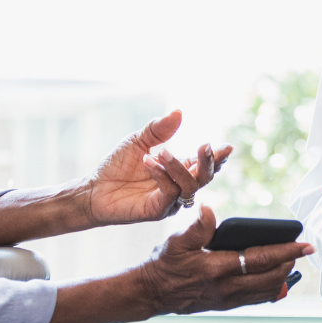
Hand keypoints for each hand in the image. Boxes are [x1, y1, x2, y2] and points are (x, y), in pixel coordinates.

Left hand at [85, 111, 230, 226]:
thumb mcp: (138, 141)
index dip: (217, 157)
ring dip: (178, 166)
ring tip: (161, 152)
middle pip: (204, 178)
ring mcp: (169, 200)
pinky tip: (149, 162)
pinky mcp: (156, 210)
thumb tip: (179, 112)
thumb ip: (159, 129)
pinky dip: (162, 175)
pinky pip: (169, 193)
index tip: (226, 147)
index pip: (204, 165)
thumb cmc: (117, 166)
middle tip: (204, 146)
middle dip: (208, 163)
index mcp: (178, 169)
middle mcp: (178, 186)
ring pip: (189, 187)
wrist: (94, 189)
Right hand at [137, 206, 311, 314]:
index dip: (286, 252)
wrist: (151, 293)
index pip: (261, 259)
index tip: (305, 245)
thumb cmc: (164, 263)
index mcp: (217, 268)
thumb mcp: (176, 241)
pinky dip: (270, 290)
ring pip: (266, 291)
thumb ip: (197, 226)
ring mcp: (226, 300)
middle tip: (301, 251)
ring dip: (282, 277)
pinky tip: (277, 282)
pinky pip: (255, 299)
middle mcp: (226, 287)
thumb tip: (210, 209)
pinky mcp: (224, 305)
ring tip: (291, 262)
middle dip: (290, 263)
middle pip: (270, 277)